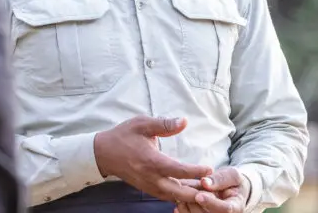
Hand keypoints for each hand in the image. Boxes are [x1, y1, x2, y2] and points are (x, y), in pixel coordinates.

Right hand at [93, 116, 213, 202]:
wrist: (103, 153)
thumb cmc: (124, 136)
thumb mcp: (142, 124)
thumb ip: (164, 124)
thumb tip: (184, 121)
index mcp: (151, 161)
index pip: (178, 170)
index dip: (195, 171)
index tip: (209, 169)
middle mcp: (150, 177)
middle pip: (178, 191)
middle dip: (196, 191)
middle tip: (213, 189)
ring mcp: (148, 185)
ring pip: (173, 197)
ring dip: (189, 195)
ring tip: (206, 191)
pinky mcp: (147, 189)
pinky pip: (166, 196)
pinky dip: (179, 196)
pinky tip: (191, 192)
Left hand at [173, 167, 249, 212]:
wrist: (231, 189)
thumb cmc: (232, 182)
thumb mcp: (232, 175)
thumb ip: (221, 178)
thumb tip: (205, 182)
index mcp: (236, 206)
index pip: (225, 209)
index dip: (211, 203)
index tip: (199, 195)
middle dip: (195, 206)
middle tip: (182, 195)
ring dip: (187, 210)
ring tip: (178, 198)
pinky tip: (177, 207)